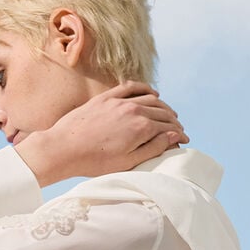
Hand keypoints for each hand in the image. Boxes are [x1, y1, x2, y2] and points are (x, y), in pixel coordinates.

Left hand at [14, 81, 189, 187]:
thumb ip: (154, 147)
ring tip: (168, 114)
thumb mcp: (128, 162)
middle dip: (173, 121)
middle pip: (162, 112)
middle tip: (179, 129)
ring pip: (150, 98)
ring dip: (162, 106)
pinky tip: (151, 93)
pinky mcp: (106, 97)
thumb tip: (174, 136)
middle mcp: (133, 109)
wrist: (64, 149)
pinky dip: (145, 88)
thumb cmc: (95, 162)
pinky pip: (131, 87)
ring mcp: (119, 101)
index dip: (178, 134)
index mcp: (141, 128)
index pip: (168, 128)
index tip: (184, 140)